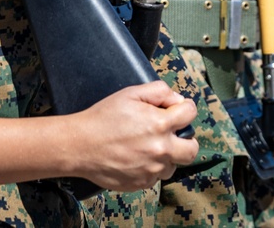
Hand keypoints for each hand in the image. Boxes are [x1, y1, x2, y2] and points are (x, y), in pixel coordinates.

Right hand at [77, 81, 198, 190]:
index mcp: (160, 124)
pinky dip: (151, 166)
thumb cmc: (103, 117)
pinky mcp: (143, 183)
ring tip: (147, 145)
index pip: (190, 114)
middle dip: (186, 139)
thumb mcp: (130, 93)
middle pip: (192, 149)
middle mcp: (161, 150)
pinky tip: (135, 156)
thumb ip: (158, 91)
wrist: (81, 145)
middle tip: (172, 133)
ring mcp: (153, 169)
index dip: (185, 108)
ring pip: (173, 165)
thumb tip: (177, 99)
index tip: (178, 109)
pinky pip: (156, 176)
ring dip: (167, 155)